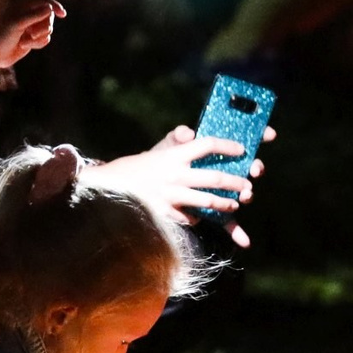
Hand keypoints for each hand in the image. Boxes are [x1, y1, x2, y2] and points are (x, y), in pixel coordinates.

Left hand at [0, 0, 63, 71]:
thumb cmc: (2, 36)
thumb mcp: (17, 23)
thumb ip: (34, 15)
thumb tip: (50, 9)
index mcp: (23, 6)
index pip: (44, 2)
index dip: (55, 6)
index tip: (62, 14)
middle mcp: (29, 15)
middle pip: (49, 17)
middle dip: (43, 27)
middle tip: (32, 34)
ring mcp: (31, 27)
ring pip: (48, 29)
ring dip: (39, 37)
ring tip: (25, 41)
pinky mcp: (33, 39)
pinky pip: (45, 39)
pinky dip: (38, 44)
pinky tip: (25, 45)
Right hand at [83, 125, 275, 249]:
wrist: (106, 188)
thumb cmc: (135, 169)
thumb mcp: (157, 152)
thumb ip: (177, 142)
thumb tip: (189, 133)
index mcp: (173, 155)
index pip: (207, 144)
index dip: (228, 145)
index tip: (242, 149)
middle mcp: (174, 174)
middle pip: (215, 177)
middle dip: (236, 182)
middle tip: (247, 185)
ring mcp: (170, 196)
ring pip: (208, 201)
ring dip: (225, 204)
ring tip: (233, 204)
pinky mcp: (164, 215)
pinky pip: (189, 219)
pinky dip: (196, 218)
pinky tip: (198, 218)